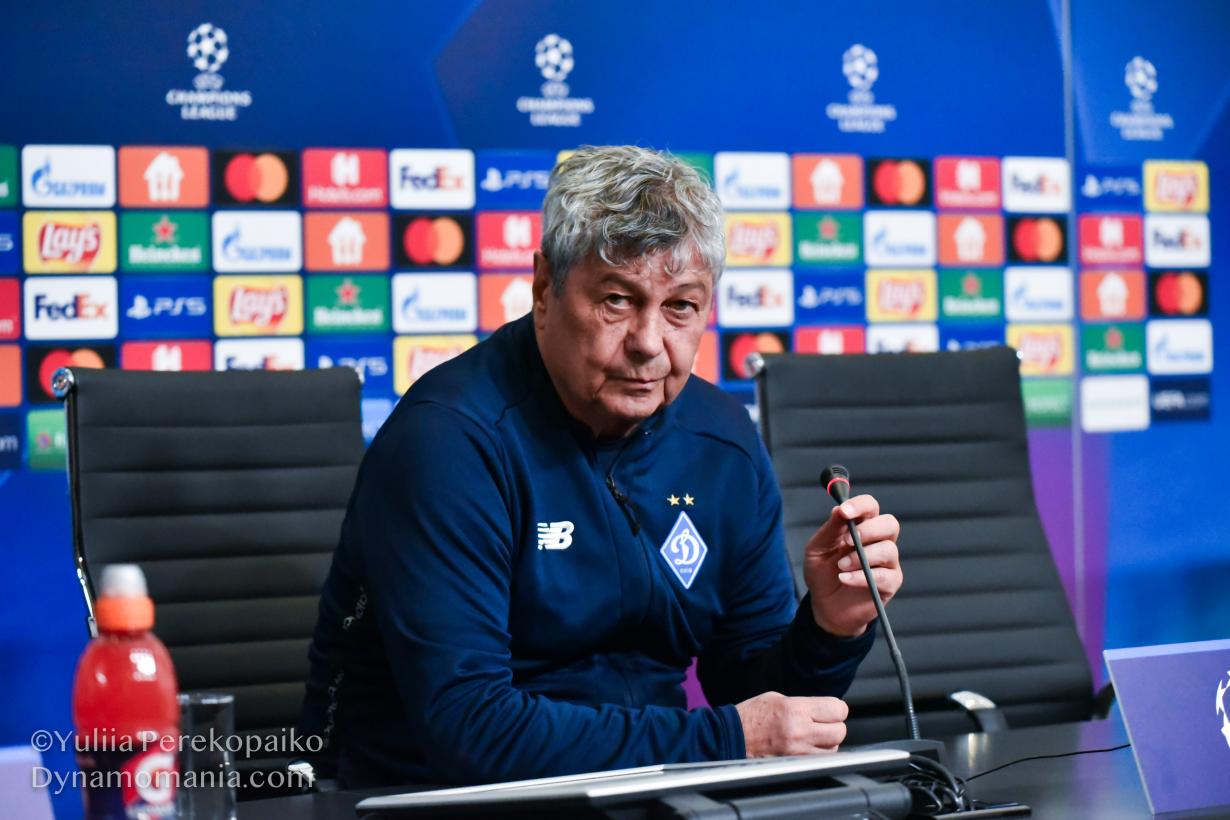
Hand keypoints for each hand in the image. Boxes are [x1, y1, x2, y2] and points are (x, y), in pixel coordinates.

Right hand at [735, 691, 847, 755]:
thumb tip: (824, 709)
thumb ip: (803, 704)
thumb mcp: (777, 699)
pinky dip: (819, 756)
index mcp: (794, 709)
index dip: (837, 709)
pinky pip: (820, 761)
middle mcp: (799, 731)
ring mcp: (797, 751)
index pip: (837, 709)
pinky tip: (807, 748)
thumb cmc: (751, 716)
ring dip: (827, 743)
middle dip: (834, 726)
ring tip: (812, 737)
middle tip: (822, 724)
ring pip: (833, 749)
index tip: (831, 710)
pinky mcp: (795, 765)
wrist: (731, 737)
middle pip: (839, 731)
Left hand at [803, 494, 902, 637]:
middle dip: (869, 530)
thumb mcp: (818, 549)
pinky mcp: (890, 583)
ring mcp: (887, 562)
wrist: (825, 606)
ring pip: (889, 549)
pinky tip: (845, 579)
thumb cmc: (823, 573)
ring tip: (841, 567)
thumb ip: (830, 529)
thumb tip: (840, 508)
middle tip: (848, 541)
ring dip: (861, 557)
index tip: (845, 511)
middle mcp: (878, 541)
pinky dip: (861, 577)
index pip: (870, 507)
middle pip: (889, 524)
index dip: (860, 506)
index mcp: (861, 527)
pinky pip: (885, 576)